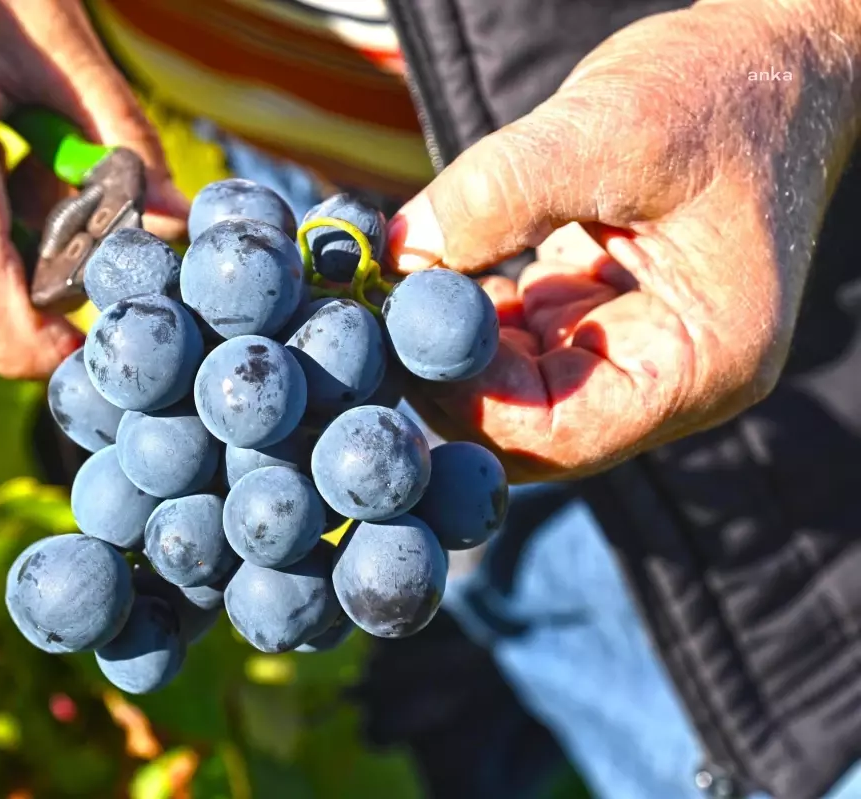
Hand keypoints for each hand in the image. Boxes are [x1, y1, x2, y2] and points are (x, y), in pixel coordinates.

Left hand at [386, 0, 860, 481]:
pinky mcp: (595, 319)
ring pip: (511, 393)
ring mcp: (628, 352)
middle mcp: (668, 378)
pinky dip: (467, 315)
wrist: (769, 63)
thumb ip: (500, 195)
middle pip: (529, 430)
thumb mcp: (611, 130)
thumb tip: (399, 255)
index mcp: (702, 363)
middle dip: (449, 381)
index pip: (564, 433)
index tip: (400, 337)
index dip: (470, 402)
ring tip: (395, 289)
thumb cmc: (718, 91)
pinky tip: (432, 272)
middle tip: (378, 321)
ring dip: (449, 348)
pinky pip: (513, 346)